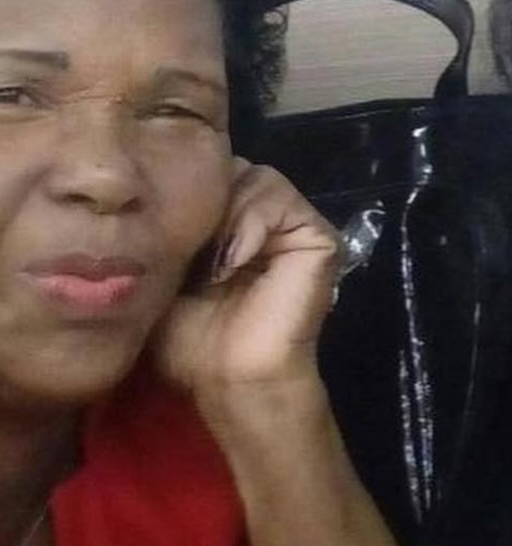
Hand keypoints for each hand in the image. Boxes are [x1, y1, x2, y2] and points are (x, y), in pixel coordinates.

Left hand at [155, 159, 339, 400]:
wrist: (228, 377)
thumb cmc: (192, 339)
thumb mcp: (165, 271)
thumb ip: (169, 226)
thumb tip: (158, 190)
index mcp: (233, 224)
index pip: (212, 174)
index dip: (188, 191)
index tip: (168, 231)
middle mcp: (266, 219)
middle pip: (234, 168)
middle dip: (207, 200)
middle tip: (192, 248)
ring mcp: (295, 226)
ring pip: (257, 177)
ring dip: (227, 215)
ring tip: (214, 262)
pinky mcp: (319, 238)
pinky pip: (281, 200)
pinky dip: (250, 224)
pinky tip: (233, 262)